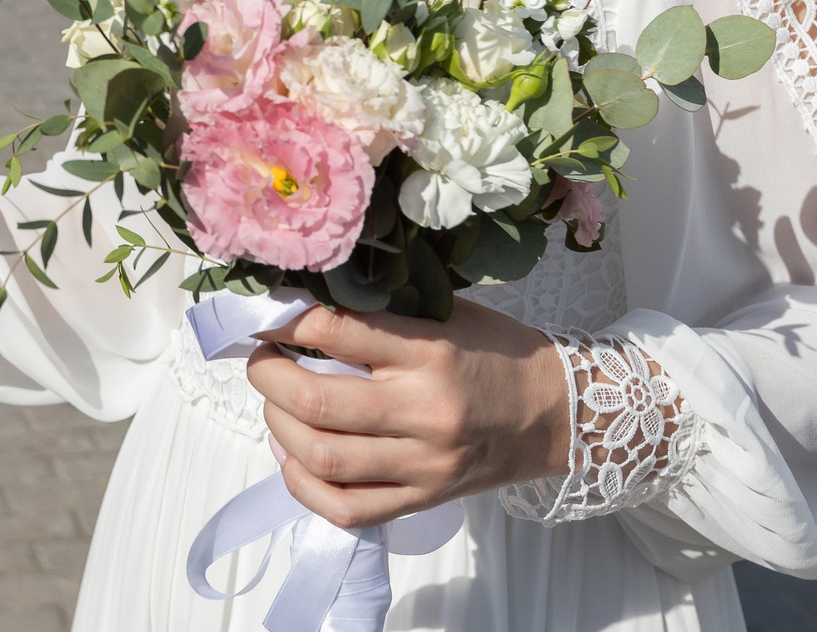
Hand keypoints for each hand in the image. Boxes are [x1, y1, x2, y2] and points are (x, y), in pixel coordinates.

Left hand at [244, 299, 569, 529]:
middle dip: (267, 375)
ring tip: (276, 403)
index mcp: (430, 351)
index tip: (264, 317)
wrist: (555, 413)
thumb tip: (298, 308)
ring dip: (277, 425)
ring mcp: (423, 464)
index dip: (282, 321)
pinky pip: (345, 508)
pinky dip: (303, 483)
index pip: (334, 330)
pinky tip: (294, 454)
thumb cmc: (493, 352)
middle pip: (315, 401)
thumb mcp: (444, 314)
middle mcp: (425, 411)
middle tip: (262, 359)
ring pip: (321, 456)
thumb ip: (378, 315)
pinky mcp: (422, 499)